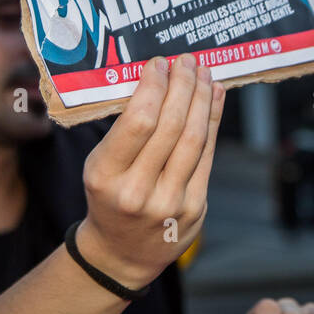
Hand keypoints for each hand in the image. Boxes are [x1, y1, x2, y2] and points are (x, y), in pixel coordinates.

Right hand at [75, 54, 223, 291]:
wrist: (122, 253)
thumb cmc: (109, 197)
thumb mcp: (99, 165)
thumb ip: (125, 130)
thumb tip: (159, 79)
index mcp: (105, 176)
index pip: (138, 122)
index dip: (154, 87)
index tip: (159, 64)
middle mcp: (138, 192)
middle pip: (171, 127)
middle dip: (182, 86)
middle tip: (186, 61)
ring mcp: (170, 203)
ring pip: (194, 139)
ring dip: (202, 99)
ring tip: (203, 73)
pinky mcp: (195, 209)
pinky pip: (207, 156)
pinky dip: (212, 122)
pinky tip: (214, 98)